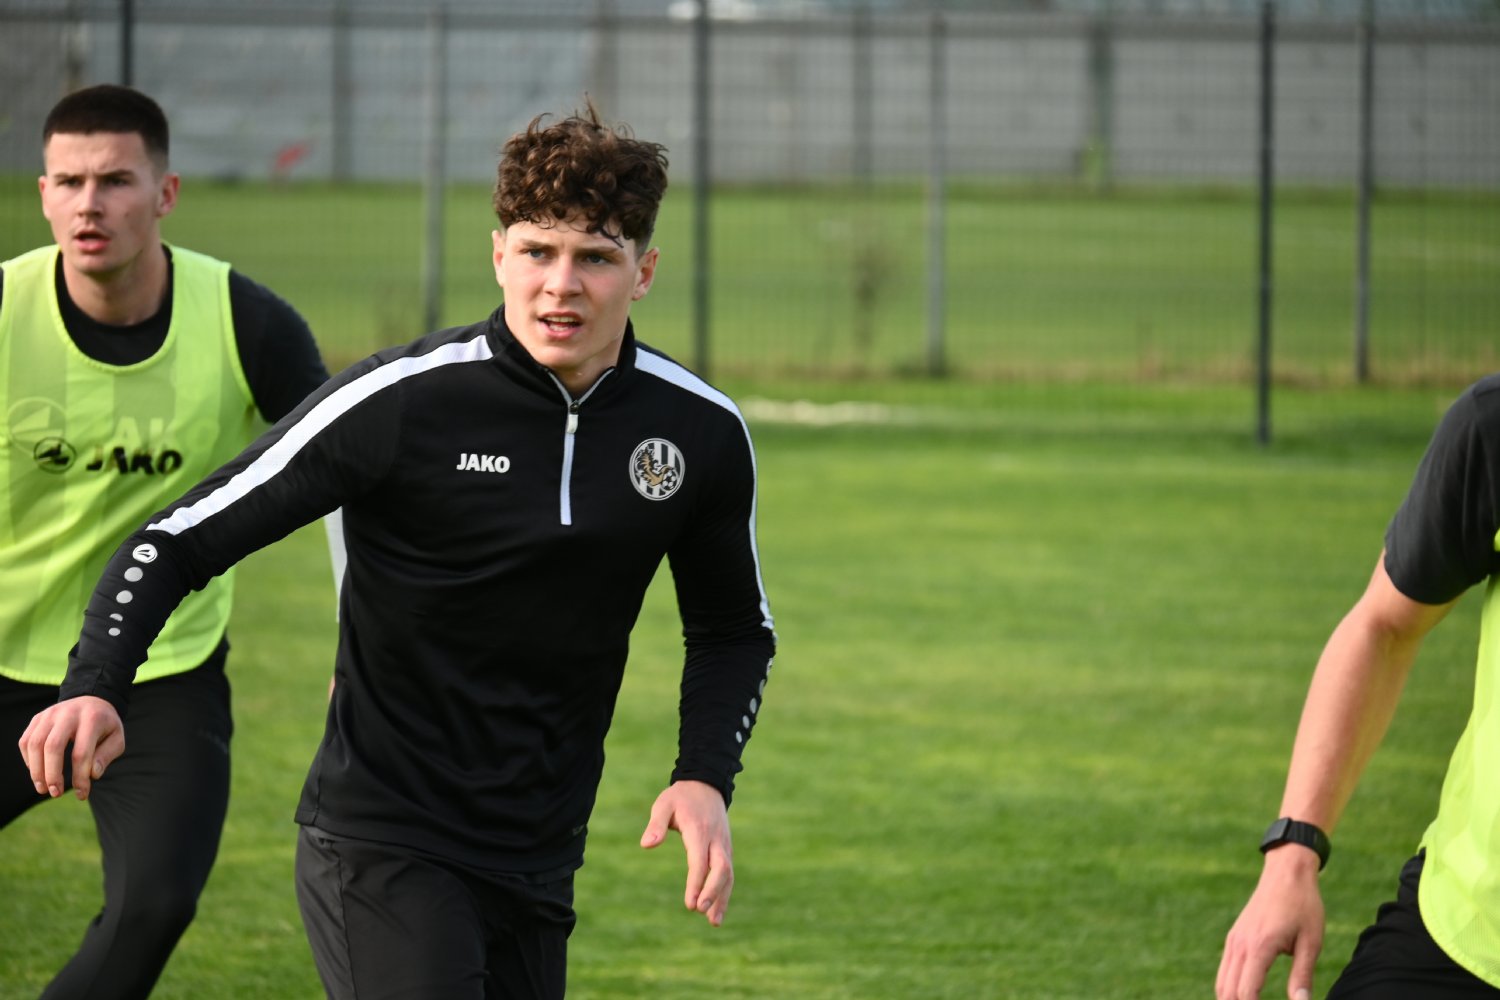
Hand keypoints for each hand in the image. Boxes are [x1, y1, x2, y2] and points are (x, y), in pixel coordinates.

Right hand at [17, 695, 123, 800]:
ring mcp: (50, 714)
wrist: (92, 700)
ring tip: (44, 789)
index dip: (80, 777)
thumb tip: (92, 774)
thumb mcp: (116, 739)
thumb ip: (106, 755)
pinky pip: (26, 742)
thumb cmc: (105, 726)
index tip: (82, 795)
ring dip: (36, 771)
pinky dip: (29, 760)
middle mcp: (68, 714)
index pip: (82, 752)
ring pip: (35, 744)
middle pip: (53, 746)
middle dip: (52, 774)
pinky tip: (38, 773)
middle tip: (56, 794)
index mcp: (92, 719)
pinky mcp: (37, 718)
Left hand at [640, 779, 732, 925]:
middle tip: (700, 911)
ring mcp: (724, 845)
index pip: (700, 860)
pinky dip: (724, 893)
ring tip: (713, 922)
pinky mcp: (726, 850)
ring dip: (722, 898)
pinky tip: (716, 912)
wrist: (707, 784)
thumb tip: (646, 845)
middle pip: (721, 869)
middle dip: (712, 892)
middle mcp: (716, 839)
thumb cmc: (680, 797)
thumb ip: (656, 824)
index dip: (696, 882)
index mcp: (699, 830)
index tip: (690, 903)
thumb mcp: (664, 804)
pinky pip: (728, 874)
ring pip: (728, 874)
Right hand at [1216, 847, 1324, 999]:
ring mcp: (1234, 940)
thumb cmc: (1304, 905)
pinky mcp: (1234, 937)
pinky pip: (1225, 970)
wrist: (1286, 872)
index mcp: (1260, 946)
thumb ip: (1303, 976)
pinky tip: (1246, 996)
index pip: (1246, 992)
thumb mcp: (1311, 942)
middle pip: (1227, 992)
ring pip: (1221, 983)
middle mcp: (1241, 944)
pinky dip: (1230, 988)